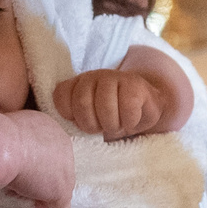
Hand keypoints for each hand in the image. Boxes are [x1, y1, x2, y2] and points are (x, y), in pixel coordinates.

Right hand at [3, 110, 74, 207]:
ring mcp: (65, 168)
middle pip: (55, 168)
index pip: (47, 150)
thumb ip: (11, 143)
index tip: (29, 174)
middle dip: (43, 181)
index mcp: (47, 128)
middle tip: (32, 193)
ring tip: (33, 207)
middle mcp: (62, 144)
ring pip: (58, 187)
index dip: (38, 164)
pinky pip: (62, 207)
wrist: (2, 144)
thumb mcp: (5, 134)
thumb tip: (0, 150)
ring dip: (45, 197)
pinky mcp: (61, 190)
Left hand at [52, 68, 168, 140]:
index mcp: (77, 84)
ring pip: (105, 106)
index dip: (72, 117)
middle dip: (92, 124)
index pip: (61, 97)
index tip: (84, 122)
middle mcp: (93, 76)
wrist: (145, 108)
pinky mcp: (135, 83)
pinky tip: (131, 120)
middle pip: (82, 104)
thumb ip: (73, 120)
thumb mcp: (89, 119)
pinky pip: (127, 108)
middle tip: (103, 127)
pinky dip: (129, 121)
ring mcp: (114, 76)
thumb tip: (64, 131)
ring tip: (118, 124)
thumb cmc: (112, 117)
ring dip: (112, 124)